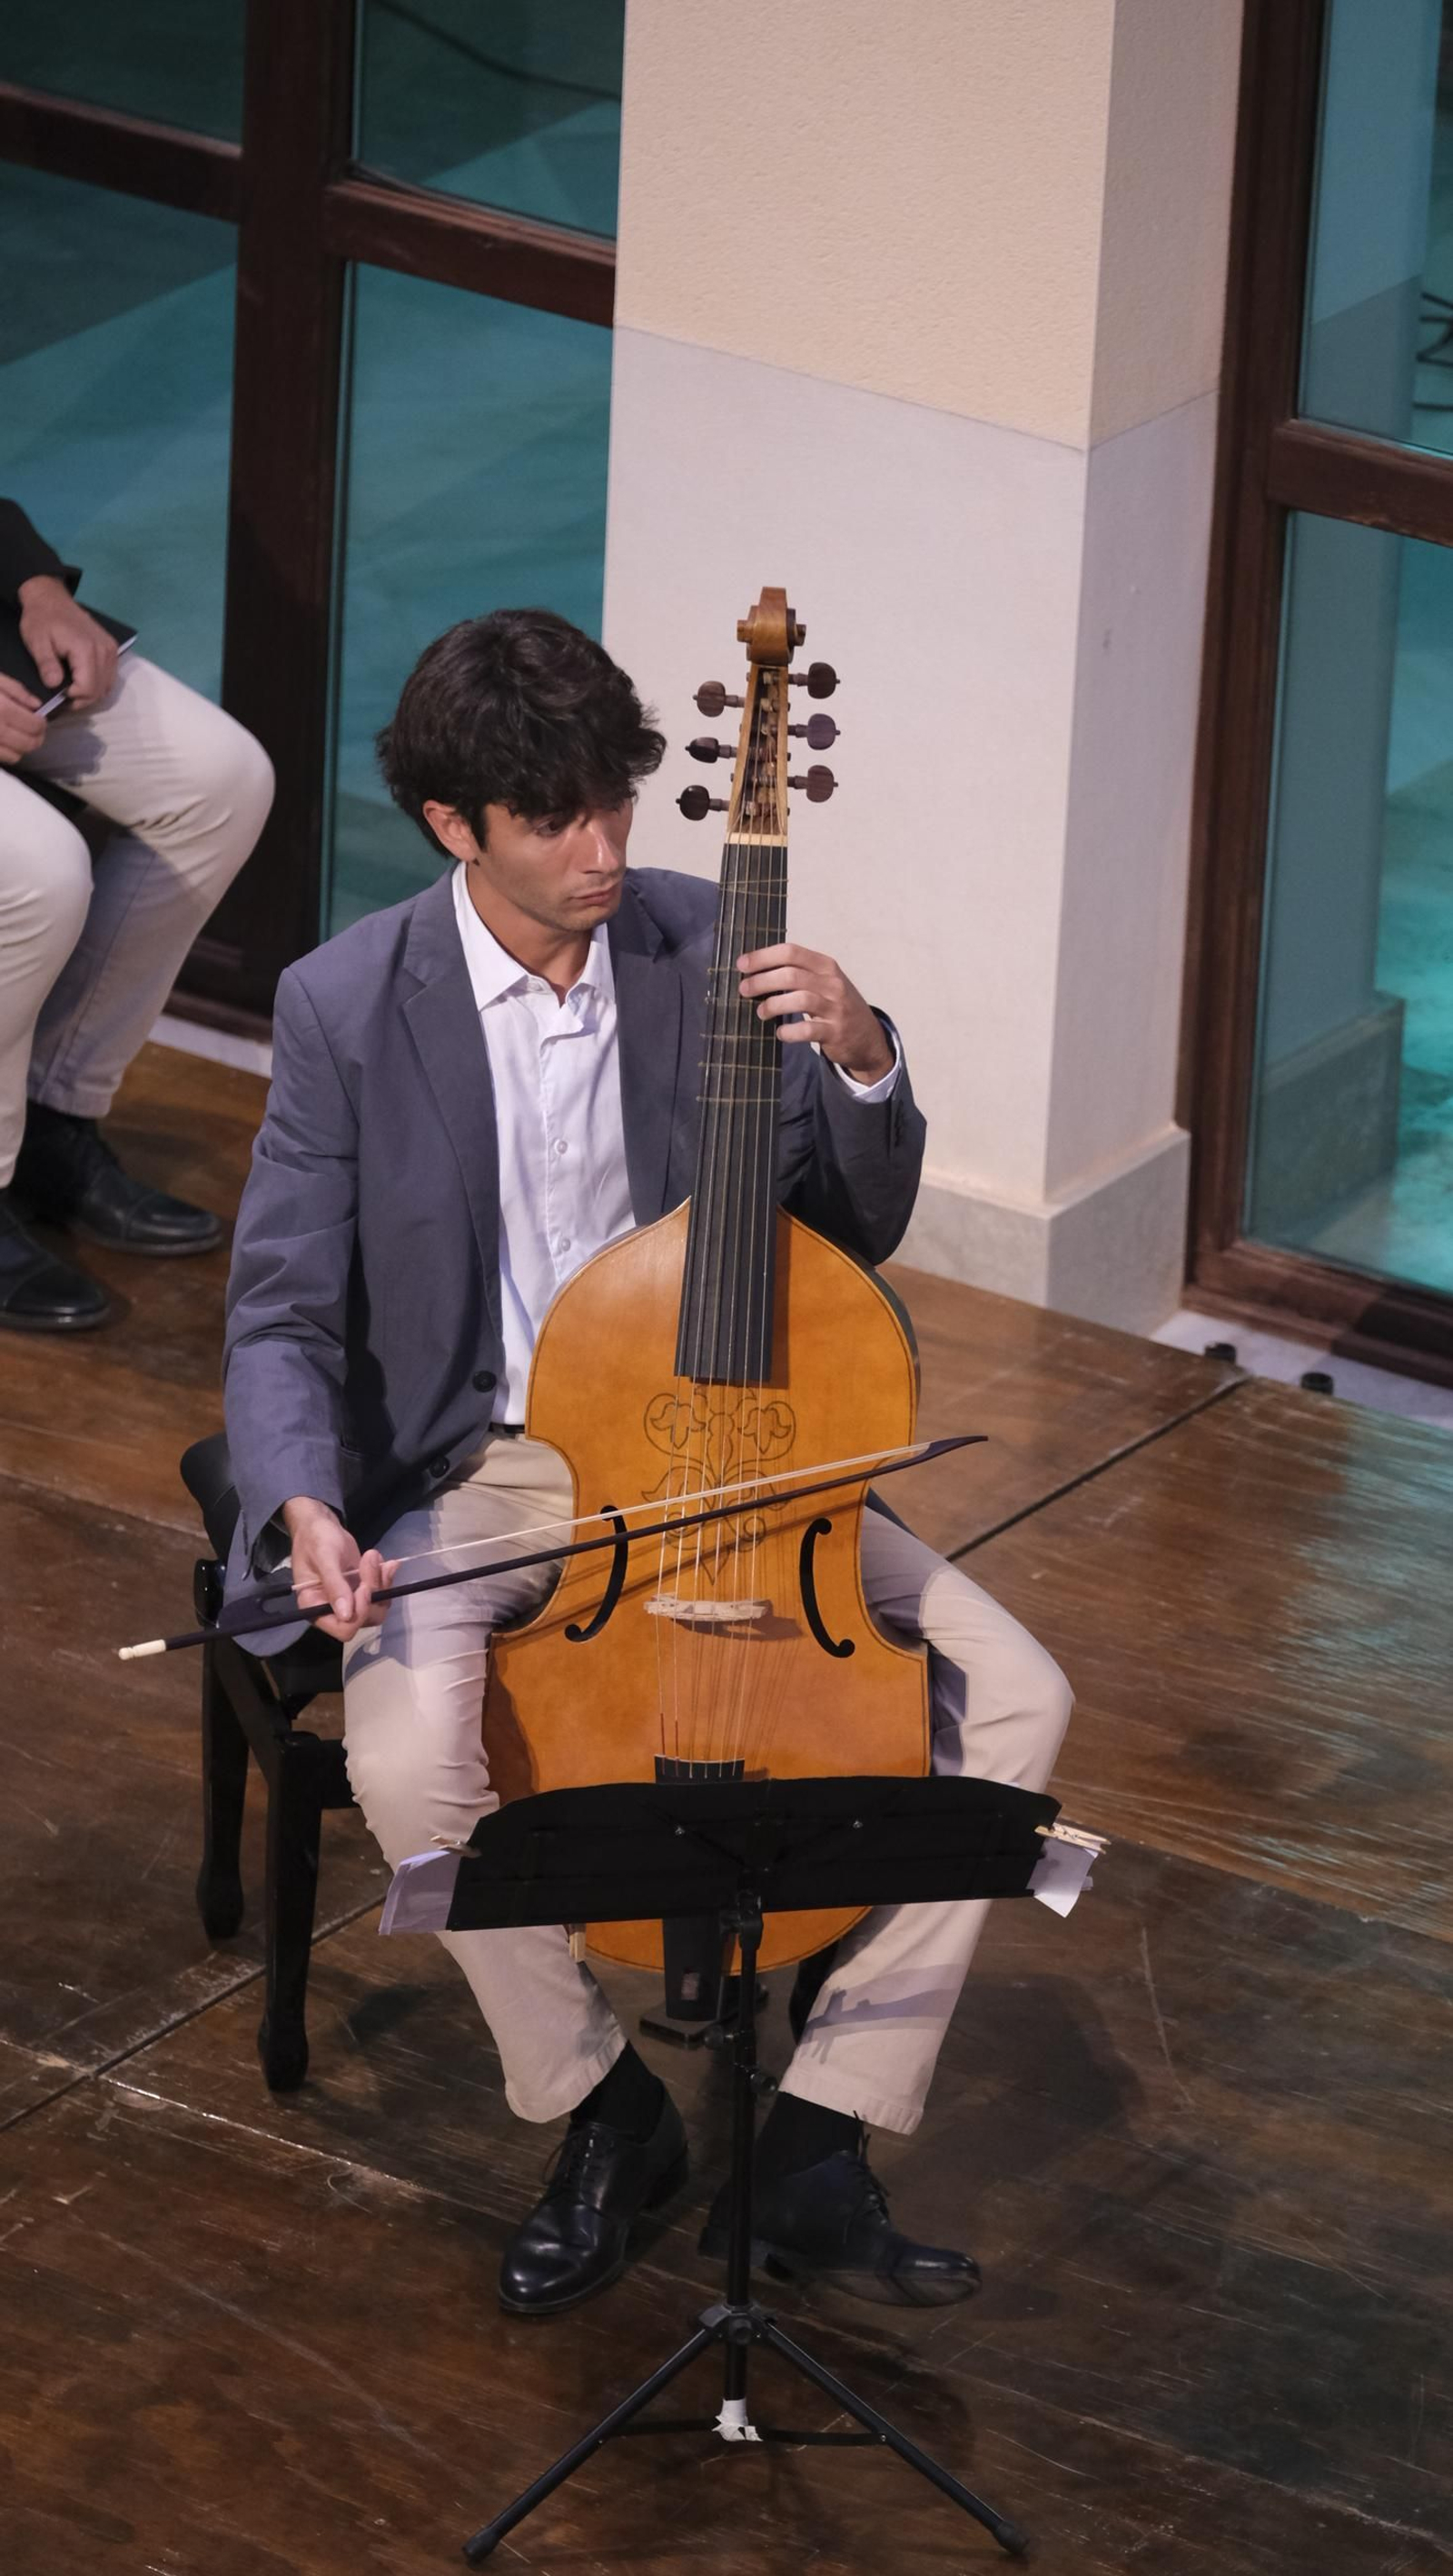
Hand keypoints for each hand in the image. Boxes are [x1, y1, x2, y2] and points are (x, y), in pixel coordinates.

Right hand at [0, 675, 44, 766]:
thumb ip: (16, 690)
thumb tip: (36, 705)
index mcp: (2, 709)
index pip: (35, 725)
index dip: (41, 724)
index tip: (40, 720)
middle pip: (29, 744)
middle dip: (36, 738)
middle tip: (35, 731)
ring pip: (15, 756)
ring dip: (21, 748)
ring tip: (19, 736)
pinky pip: (1, 760)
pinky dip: (6, 753)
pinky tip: (4, 741)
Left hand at [16, 574, 118, 709]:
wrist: (52, 599)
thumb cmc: (42, 620)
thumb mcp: (36, 641)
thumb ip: (46, 664)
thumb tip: (55, 686)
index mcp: (86, 649)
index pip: (88, 689)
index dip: (73, 698)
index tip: (58, 694)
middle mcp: (105, 651)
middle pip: (99, 691)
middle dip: (81, 700)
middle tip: (64, 696)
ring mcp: (111, 650)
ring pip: (107, 687)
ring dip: (90, 693)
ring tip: (72, 689)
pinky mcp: (113, 649)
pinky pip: (110, 677)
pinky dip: (98, 684)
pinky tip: (83, 680)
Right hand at [282, 1496, 399, 1644]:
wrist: (321, 1525)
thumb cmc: (315, 1539)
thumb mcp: (324, 1558)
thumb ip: (334, 1585)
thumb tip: (346, 1615)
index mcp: (315, 1608)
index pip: (343, 1629)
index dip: (359, 1613)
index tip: (363, 1587)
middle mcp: (333, 1611)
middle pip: (365, 1620)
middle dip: (373, 1592)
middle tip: (369, 1561)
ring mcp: (350, 1602)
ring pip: (377, 1607)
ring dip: (381, 1583)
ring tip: (373, 1556)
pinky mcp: (362, 1591)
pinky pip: (382, 1594)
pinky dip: (386, 1578)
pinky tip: (385, 1562)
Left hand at [737, 942, 893, 1082]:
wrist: (867, 1037)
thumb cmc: (837, 1006)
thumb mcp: (824, 982)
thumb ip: (798, 973)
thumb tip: (755, 970)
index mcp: (826, 966)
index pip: (791, 952)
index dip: (763, 957)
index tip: (742, 964)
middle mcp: (833, 983)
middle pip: (791, 975)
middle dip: (762, 981)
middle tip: (744, 989)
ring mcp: (836, 1008)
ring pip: (799, 999)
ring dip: (773, 1005)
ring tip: (760, 1012)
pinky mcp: (835, 1032)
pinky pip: (807, 1030)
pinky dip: (789, 1032)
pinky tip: (780, 1033)